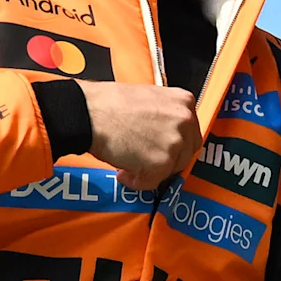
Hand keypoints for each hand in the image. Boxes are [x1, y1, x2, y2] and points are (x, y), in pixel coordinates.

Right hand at [83, 83, 201, 189]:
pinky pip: (154, 182)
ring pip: (171, 169)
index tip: (163, 149)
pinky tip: (124, 171)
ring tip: (130, 163)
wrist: (90, 112)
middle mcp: (185, 121)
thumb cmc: (110, 104)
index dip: (175, 145)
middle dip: (166, 160)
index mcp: (183, 101)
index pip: (190, 132)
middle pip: (186, 153)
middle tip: (146, 160)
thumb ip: (164, 117)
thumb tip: (163, 136)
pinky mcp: (162, 163)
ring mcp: (175, 142)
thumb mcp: (148, 98)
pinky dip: (138, 181)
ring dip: (151, 171)